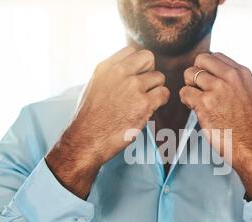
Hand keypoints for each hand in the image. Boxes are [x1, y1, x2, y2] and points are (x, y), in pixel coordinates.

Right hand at [46, 46, 169, 198]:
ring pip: (159, 77)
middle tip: (144, 87)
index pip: (131, 51)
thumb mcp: (94, 85)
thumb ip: (111, 75)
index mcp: (106, 67)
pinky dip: (161, 101)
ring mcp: (133, 87)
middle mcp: (120, 73)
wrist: (87, 139)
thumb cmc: (89, 118)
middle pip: (148, 58)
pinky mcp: (144, 104)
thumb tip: (128, 70)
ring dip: (155, 89)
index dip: (137, 64)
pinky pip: (164, 93)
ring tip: (145, 101)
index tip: (135, 76)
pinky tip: (150, 108)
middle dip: (149, 71)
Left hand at [179, 52, 251, 198]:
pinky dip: (185, 100)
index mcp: (241, 73)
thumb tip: (209, 75)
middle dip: (195, 73)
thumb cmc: (248, 126)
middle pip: (200, 60)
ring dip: (189, 87)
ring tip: (197, 101)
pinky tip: (194, 109)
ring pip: (189, 74)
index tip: (208, 83)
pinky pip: (184, 92)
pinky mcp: (205, 104)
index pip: (215, 56)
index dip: (206, 69)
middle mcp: (230, 78)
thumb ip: (231, 81)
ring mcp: (217, 89)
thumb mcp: (246, 94)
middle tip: (199, 90)